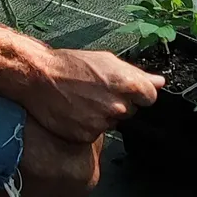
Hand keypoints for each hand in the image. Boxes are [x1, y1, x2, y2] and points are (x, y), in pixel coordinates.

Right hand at [18, 47, 163, 144]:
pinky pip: (95, 134)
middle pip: (130, 111)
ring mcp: (101, 122)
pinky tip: (75, 112)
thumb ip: (136, 73)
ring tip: (82, 101)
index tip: (125, 90)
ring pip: (112, 122)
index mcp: (125, 83)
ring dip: (102, 115)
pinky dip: (87, 126)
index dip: (138, 93)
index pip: (150, 98)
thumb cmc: (69, 65)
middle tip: (96, 92)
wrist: (38, 77)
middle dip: (118, 103)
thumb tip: (159, 82)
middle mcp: (116, 105)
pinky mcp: (86, 135)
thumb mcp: (105, 60)